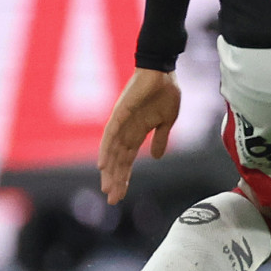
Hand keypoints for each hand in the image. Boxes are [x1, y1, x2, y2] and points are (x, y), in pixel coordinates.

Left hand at [98, 68, 181, 203]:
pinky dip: (106, 150)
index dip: (124, 177)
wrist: (163, 71)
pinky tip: (103, 165)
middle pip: (118, 161)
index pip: (128, 160)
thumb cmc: (166, 92)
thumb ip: (161, 139)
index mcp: (138, 133)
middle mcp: (126, 131)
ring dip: (110, 171)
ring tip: (107, 189)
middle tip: (112, 200)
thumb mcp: (168, 120)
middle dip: (115, 180)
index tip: (120, 195)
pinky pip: (110, 135)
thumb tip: (156, 158)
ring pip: (113, 152)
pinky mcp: (120, 114)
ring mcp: (121, 123)